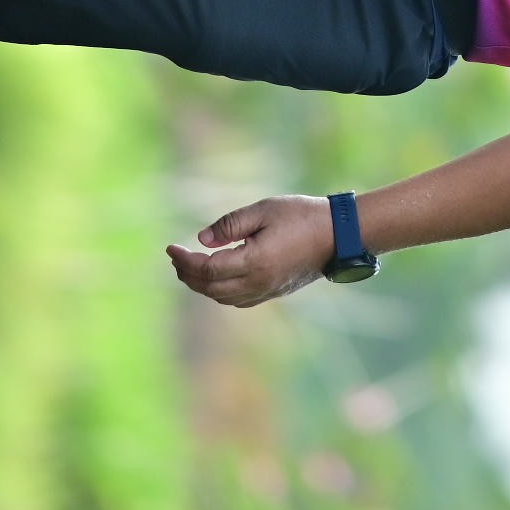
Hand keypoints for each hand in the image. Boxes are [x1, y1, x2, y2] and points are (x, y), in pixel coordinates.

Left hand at [166, 195, 333, 307]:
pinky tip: (214, 277)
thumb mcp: (264, 210)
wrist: (338, 235)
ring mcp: (266, 291)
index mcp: (254, 262)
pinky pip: (237, 300)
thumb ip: (231, 224)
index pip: (207, 269)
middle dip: (187, 274)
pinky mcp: (273, 292)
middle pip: (210, 287)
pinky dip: (218, 291)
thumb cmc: (302, 215)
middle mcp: (258, 282)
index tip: (170, 247)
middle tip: (175, 256)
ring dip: (201, 285)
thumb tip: (202, 239)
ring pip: (222, 297)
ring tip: (188, 266)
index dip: (185, 260)